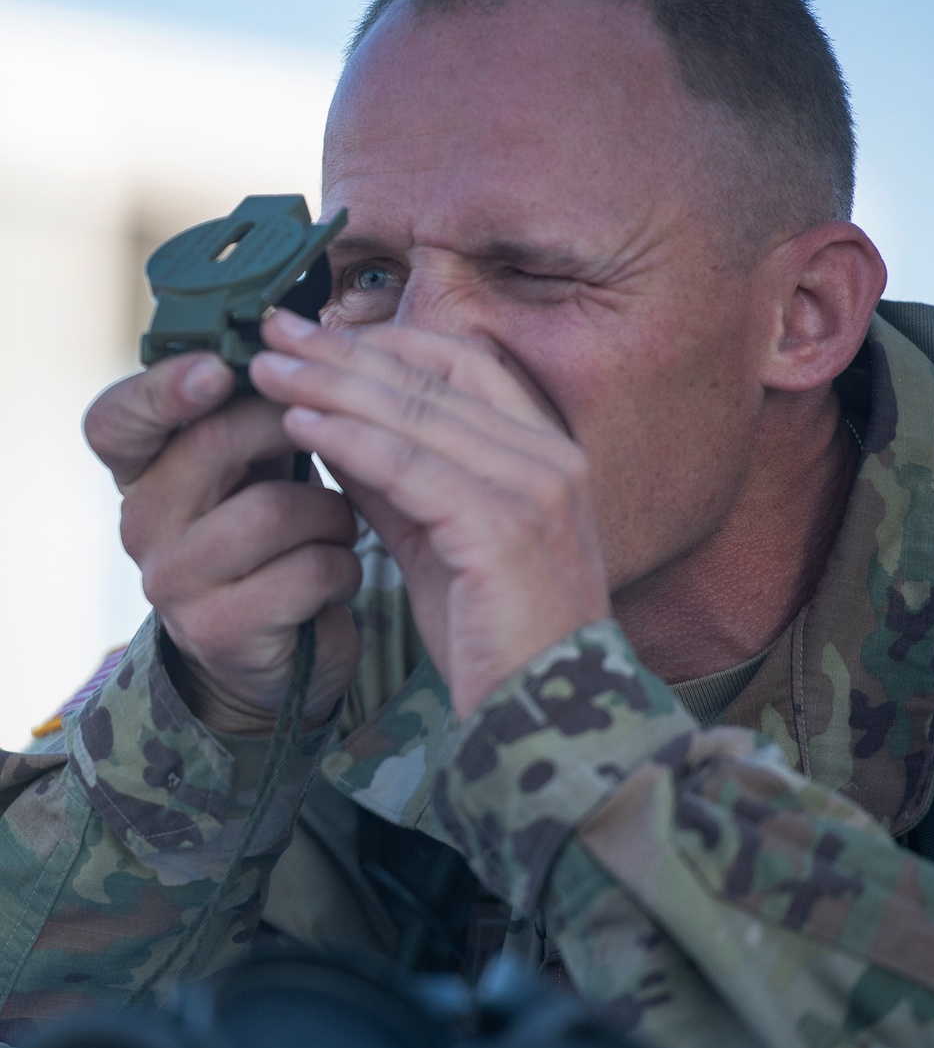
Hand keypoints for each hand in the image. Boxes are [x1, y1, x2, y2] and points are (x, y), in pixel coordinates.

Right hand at [84, 352, 361, 732]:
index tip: (219, 369)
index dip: (164, 389)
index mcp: (143, 469)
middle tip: (341, 430)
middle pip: (213, 444)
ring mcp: (172, 582)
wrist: (281, 651)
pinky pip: (305, 571)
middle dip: (294, 428)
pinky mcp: (218, 631)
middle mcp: (141, 523)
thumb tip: (299, 331)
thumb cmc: (278, 536)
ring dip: (333, 513)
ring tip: (342, 525)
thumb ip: (259, 406)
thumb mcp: (257, 465)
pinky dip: (343, 567)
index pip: (116, 419)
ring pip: (272, 510)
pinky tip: (339, 575)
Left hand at [251, 310, 610, 718]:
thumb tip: (334, 424)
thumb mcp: (441, 542)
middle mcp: (550, 458)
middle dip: (344, 351)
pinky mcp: (504, 528)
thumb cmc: (496, 636)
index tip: (316, 332)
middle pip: (433, 378)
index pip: (464, 364)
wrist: (544, 717)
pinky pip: (410, 467)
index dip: (385, 341)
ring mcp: (534, 490)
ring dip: (333, 384)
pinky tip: (300, 423)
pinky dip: (349, 439)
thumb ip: (398, 482)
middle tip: (274, 330)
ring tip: (268, 370)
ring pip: (417, 413)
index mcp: (546, 452)